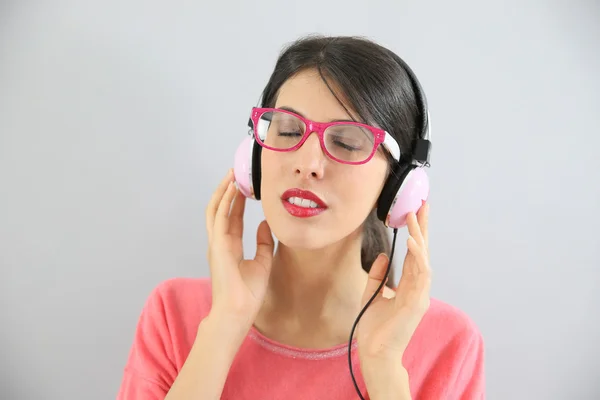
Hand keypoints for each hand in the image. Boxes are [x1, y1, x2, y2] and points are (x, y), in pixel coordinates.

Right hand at [205, 169, 274, 328]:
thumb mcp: (262, 262)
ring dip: (223, 191)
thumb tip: (265, 223)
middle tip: (235, 172)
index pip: (232, 218)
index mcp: (229, 247)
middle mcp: (220, 242)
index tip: (244, 186)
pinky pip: (220, 218)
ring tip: (232, 174)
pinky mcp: (218, 245)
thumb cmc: (248, 293)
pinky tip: (232, 189)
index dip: (237, 201)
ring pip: (216, 209)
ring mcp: (216, 243)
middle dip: (227, 190)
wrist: (238, 312)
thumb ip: (263, 243)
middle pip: (221, 209)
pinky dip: (224, 201)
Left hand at [357, 203, 430, 390]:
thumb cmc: (374, 328)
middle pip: (422, 251)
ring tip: (414, 216)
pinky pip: (420, 275)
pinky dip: (417, 257)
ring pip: (423, 259)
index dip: (416, 232)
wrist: (375, 352)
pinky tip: (411, 242)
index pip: (414, 253)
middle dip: (423, 227)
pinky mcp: (417, 302)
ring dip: (419, 237)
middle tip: (423, 203)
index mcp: (409, 285)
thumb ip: (378, 275)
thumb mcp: (372, 294)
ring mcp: (420, 295)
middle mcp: (418, 287)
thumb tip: (383, 256)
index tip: (415, 211)